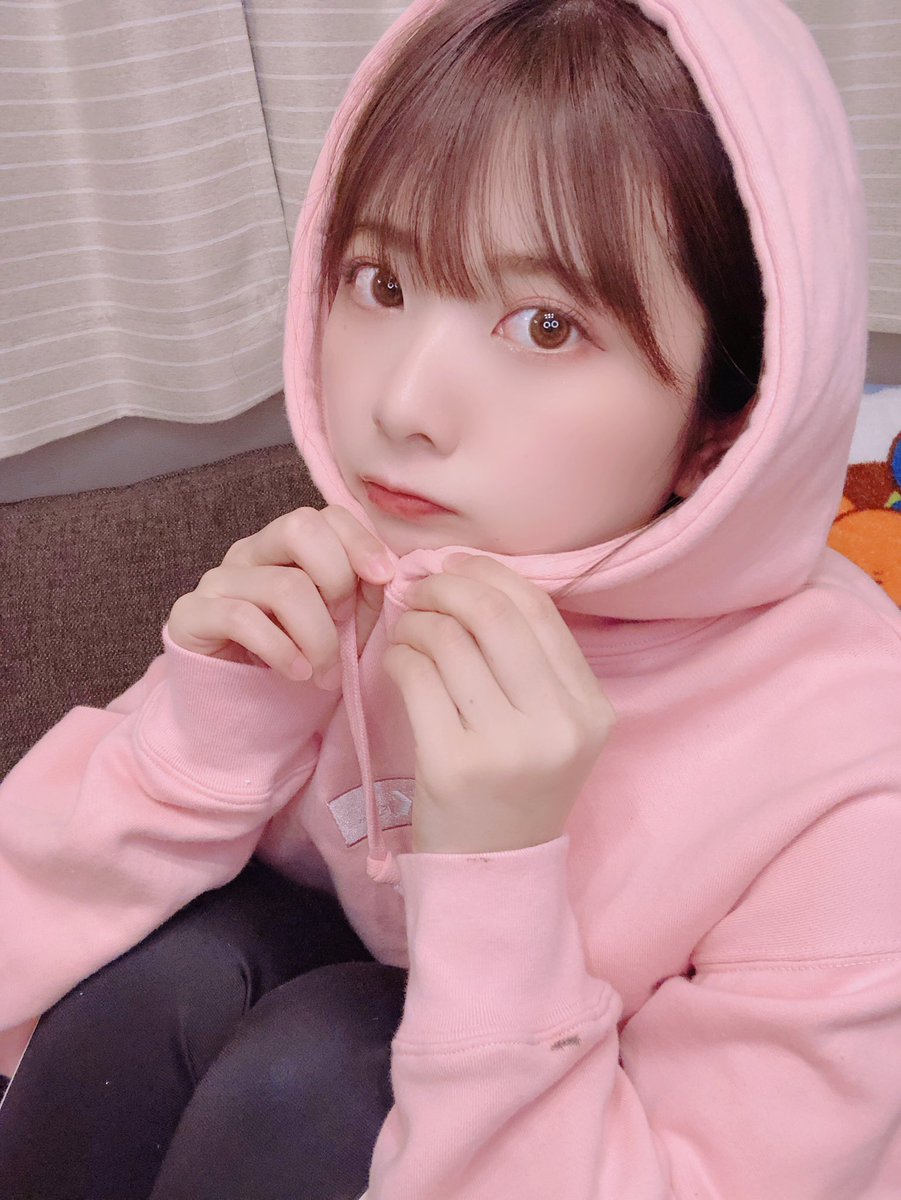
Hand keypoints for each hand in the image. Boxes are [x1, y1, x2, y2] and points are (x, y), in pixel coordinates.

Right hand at [167, 505, 393, 688]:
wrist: (239, 707)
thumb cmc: (297, 660)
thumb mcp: (343, 626)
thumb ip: (364, 593)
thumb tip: (385, 571)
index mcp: (286, 547)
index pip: (327, 516)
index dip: (360, 542)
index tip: (384, 577)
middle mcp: (250, 552)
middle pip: (299, 527)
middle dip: (337, 578)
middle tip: (344, 625)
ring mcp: (218, 580)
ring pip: (283, 586)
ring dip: (319, 637)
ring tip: (326, 672)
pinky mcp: (192, 614)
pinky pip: (243, 618)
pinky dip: (282, 650)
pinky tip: (298, 673)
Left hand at [382, 554, 616, 853]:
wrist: (493, 869)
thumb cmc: (515, 785)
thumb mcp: (551, 726)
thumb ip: (529, 659)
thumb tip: (472, 575)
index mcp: (590, 708)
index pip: (537, 609)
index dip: (487, 574)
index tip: (455, 569)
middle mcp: (558, 725)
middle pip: (493, 615)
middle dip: (445, 587)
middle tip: (420, 591)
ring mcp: (507, 748)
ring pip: (449, 641)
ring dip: (416, 623)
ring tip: (407, 632)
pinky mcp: (453, 765)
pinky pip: (417, 676)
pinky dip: (399, 655)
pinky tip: (398, 663)